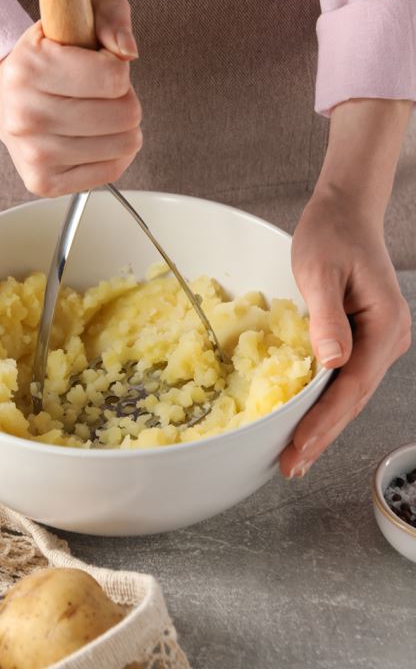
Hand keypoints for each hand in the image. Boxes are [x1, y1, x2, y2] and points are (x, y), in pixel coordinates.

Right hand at [0, 0, 140, 196]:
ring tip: (92, 112)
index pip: (115, 77)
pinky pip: (112, 170)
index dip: (116, 67)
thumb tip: (127, 52)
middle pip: (126, 114)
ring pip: (125, 144)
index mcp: (29, 68)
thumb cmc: (49, 55)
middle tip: (96, 92)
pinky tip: (91, 137)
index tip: (95, 64)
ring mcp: (33, 155)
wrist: (3, 98)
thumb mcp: (76, 14)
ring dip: (119, 126)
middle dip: (122, 98)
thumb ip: (112, 17)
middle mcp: (25, 115)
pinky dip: (112, 152)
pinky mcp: (44, 182)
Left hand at [280, 186, 411, 477]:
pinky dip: (324, 401)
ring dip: (322, 423)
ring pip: (350, 392)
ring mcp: (380, 341)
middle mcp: (389, 339)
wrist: (345, 212)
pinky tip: (306, 420)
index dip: (324, 421)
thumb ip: (326, 316)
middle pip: (353, 397)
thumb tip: (332, 363)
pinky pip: (345, 378)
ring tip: (295, 456)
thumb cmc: (331, 234)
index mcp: (385, 324)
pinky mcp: (365, 339)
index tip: (298, 449)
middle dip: (321, 433)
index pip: (352, 385)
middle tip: (290, 466)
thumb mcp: (321, 270)